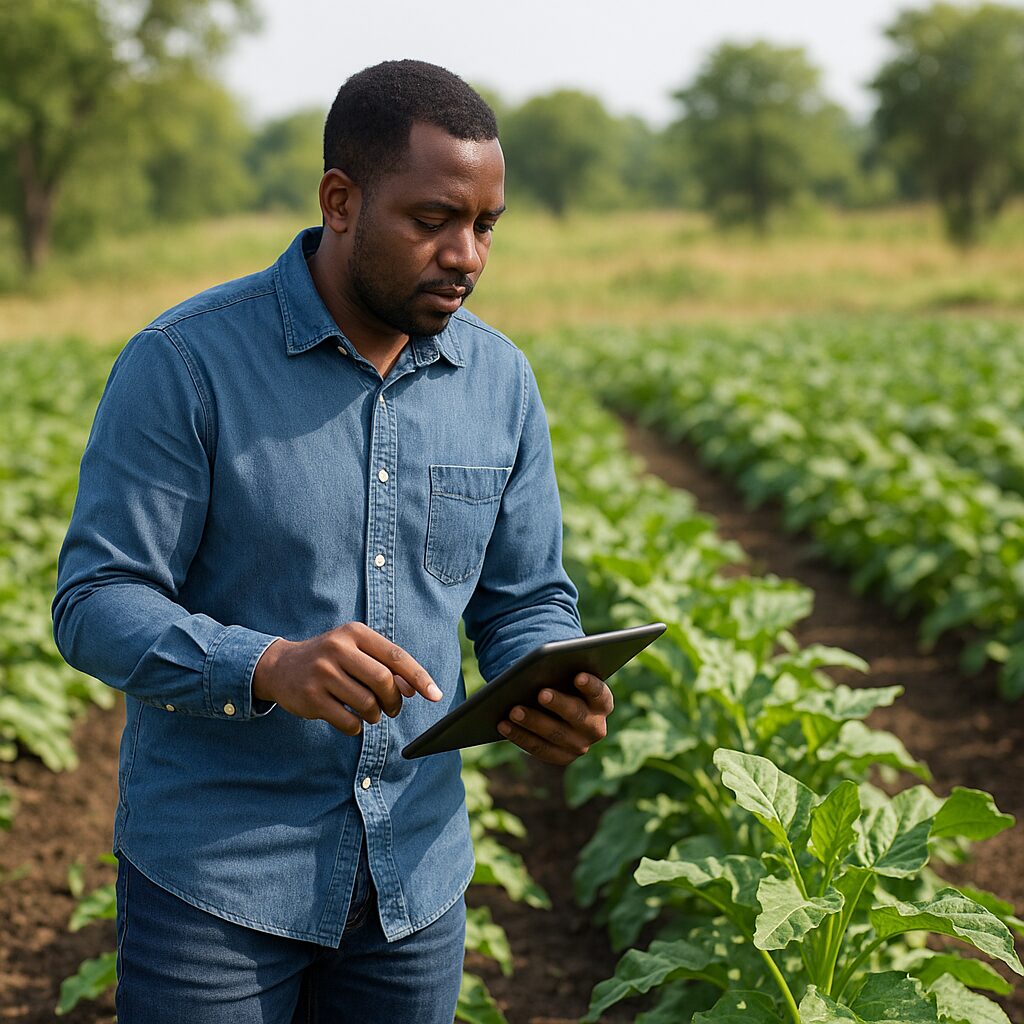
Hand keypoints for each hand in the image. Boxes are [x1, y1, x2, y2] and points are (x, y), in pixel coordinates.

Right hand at [252, 622, 441, 734]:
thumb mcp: (356, 651)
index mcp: (354, 633)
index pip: (396, 656)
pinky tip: (352, 720)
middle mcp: (338, 649)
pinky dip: (357, 726)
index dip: (419, 678)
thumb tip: (414, 688)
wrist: (280, 667)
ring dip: (375, 715)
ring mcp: (322, 673)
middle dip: (394, 700)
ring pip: (367, 703)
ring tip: (371, 713)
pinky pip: (348, 721)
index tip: (436, 695)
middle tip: (392, 708)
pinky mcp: (311, 697)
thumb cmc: (331, 659)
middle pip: (383, 681)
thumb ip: (385, 665)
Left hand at [496, 673, 612, 765]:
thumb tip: (539, 669)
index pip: (600, 694)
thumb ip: (559, 672)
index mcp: (602, 703)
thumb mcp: (563, 676)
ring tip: (513, 709)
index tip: (578, 676)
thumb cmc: (561, 683)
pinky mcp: (562, 757)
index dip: (590, 686)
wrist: (558, 708)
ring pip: (556, 735)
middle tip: (541, 693)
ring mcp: (580, 745)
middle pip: (578, 716)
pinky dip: (519, 736)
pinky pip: (539, 749)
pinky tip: (502, 724)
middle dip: (559, 704)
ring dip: (533, 722)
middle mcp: (596, 727)